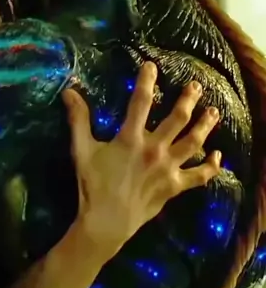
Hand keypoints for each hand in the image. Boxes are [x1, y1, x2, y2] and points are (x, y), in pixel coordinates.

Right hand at [62, 61, 221, 256]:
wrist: (106, 222)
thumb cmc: (92, 185)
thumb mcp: (81, 150)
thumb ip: (78, 119)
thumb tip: (69, 91)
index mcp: (131, 138)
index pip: (140, 101)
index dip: (147, 81)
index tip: (151, 66)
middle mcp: (154, 149)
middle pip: (178, 118)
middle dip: (188, 99)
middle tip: (196, 86)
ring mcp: (168, 168)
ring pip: (193, 142)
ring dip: (206, 125)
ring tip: (213, 111)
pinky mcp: (175, 186)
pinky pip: (199, 175)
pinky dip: (211, 166)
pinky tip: (218, 156)